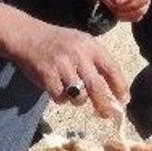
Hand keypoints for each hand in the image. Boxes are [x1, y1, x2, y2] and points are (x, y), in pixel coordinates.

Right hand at [0, 4, 128, 117]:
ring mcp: (62, 64)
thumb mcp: (80, 45)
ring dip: (77, 100)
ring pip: (78, 96)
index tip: (124, 101)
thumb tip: (114, 93)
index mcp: (91, 45)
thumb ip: (95, 64)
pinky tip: (55, 88)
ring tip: (71, 92)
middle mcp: (78, 53)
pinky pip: (60, 98)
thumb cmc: (58, 44)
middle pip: (97, 87)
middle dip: (103, 105)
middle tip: (105, 114)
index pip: (112, 69)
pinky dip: (59, 98)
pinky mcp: (47, 74)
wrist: (27, 35)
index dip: (120, 87)